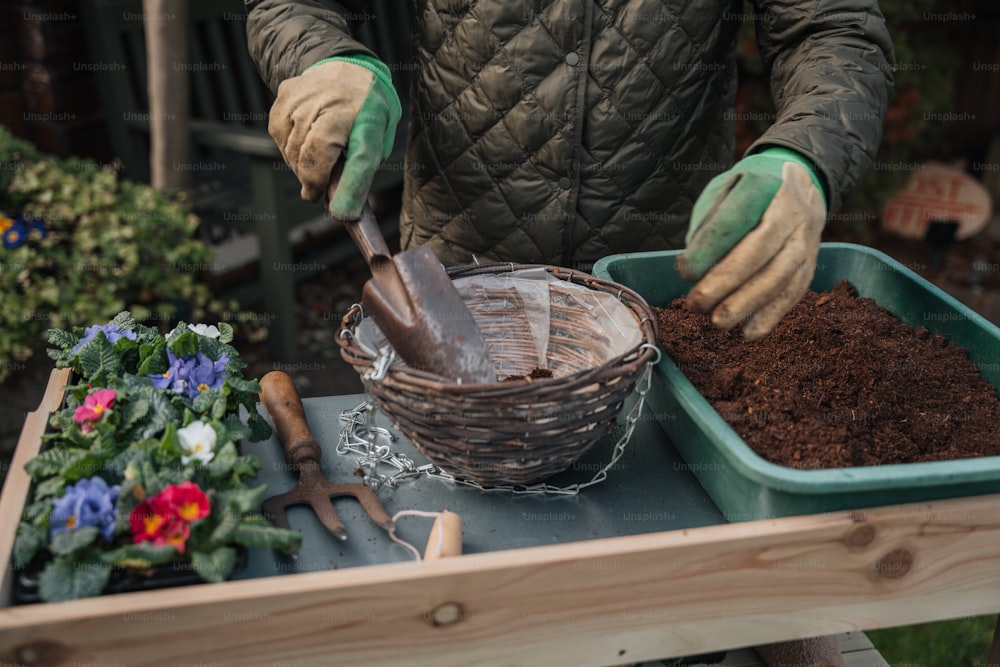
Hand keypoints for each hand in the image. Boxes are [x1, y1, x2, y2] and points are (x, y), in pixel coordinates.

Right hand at [268, 56, 400, 218]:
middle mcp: (337, 103)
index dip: (350, 189)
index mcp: (369, 117)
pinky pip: (279, 135)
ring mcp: (307, 96)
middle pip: (314, 156)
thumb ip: (360, 171)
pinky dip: (288, 148)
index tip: (340, 214)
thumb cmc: (367, 114)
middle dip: (313, 182)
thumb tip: (340, 209)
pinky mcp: (285, 95)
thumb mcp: (378, 141)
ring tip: (314, 159)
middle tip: (316, 190)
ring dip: (301, 166)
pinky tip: (302, 141)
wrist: (348, 69)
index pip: (361, 158)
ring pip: (292, 150)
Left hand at [677, 150, 825, 339]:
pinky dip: (771, 315)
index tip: (685, 271)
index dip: (710, 246)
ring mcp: (806, 239)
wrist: (800, 184)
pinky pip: (794, 292)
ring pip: (780, 276)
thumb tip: (692, 267)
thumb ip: (706, 223)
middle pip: (761, 249)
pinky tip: (748, 333)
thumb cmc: (747, 192)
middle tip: (696, 304)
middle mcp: (791, 211)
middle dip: (725, 281)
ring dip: (747, 304)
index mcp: (763, 185)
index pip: (736, 218)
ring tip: (718, 322)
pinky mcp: (811, 263)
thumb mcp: (722, 191)